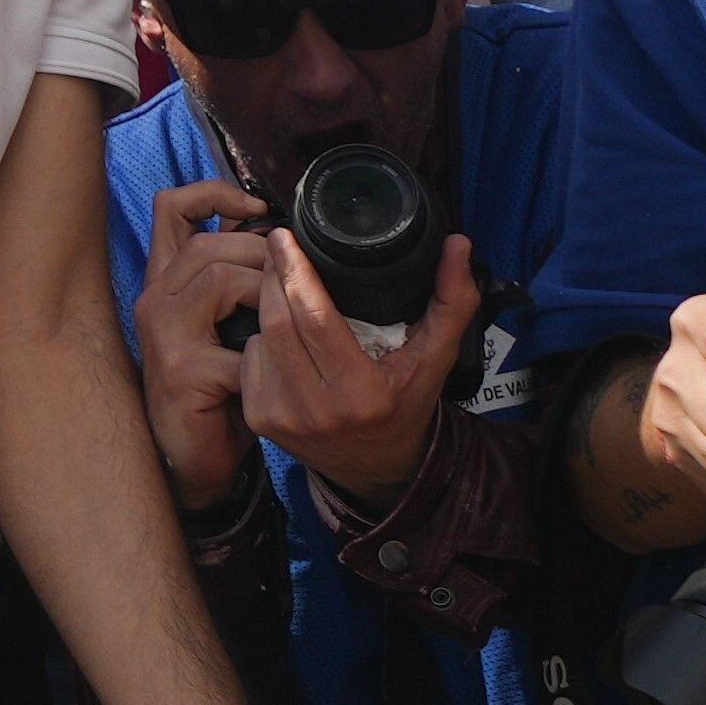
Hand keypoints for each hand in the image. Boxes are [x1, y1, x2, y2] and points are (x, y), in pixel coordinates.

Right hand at [132, 177, 274, 504]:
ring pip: (218, 278)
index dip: (213, 193)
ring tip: (287, 319)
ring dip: (265, 293)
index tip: (257, 206)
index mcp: (167, 280)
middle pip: (208, 243)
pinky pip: (237, 344)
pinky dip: (268, 356)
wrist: (193, 455)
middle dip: (261, 253)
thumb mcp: (222, 327)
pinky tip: (279, 372)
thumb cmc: (216, 388)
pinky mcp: (181, 369)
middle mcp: (156, 297)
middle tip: (295, 281)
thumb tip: (279, 243)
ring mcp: (163, 332)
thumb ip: (235, 286)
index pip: (172, 208)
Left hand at [239, 233, 481, 509]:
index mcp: (362, 392)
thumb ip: (452, 301)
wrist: (380, 468)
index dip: (295, 271)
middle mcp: (317, 409)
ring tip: (283, 289)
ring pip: (258, 337)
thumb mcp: (435, 358)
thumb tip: (457, 244)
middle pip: (277, 321)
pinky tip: (279, 334)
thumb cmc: (407, 404)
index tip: (285, 236)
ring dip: (265, 307)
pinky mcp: (260, 420)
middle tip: (279, 249)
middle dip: (273, 278)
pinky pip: (248, 360)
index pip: (313, 318)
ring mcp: (283, 417)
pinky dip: (260, 338)